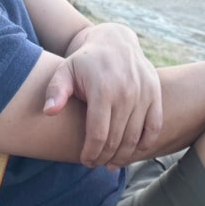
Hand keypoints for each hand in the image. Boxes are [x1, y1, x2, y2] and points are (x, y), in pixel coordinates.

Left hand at [43, 22, 162, 167]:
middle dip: (104, 158)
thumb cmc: (85, 62)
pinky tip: (130, 152)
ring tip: (110, 163)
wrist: (114, 42)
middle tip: (96, 163)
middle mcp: (126, 92)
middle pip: (116, 141)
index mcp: (103, 89)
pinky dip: (144, 145)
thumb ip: (55, 91)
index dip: (91, 153)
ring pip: (134, 139)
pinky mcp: (155, 95)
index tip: (85, 161)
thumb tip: (49, 112)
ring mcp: (143, 94)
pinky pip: (153, 129)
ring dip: (122, 157)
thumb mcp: (65, 71)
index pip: (98, 134)